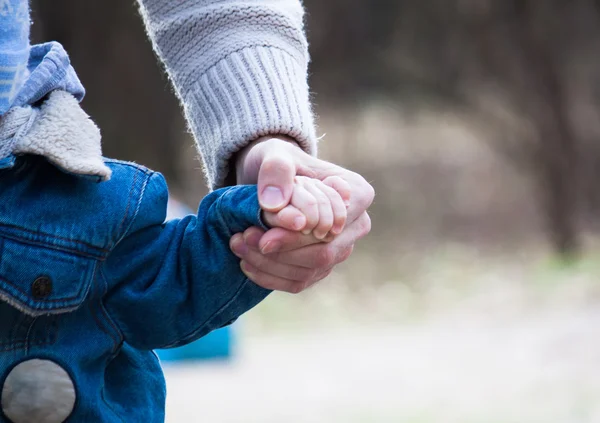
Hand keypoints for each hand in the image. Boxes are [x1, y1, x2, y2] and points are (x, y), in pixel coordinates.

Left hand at [230, 136, 373, 292]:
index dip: (297, 236)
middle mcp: (356, 225)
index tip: (262, 235)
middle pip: (322, 254)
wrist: (269, 178)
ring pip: (308, 271)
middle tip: (242, 239)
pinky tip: (245, 262)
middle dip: (280, 253)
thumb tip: (276, 203)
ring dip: (269, 265)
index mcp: (357, 194)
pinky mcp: (322, 266)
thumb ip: (276, 171)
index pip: (331, 227)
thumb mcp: (274, 154)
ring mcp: (341, 249)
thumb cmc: (278, 161)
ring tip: (239, 246)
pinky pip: (298, 282)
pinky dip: (269, 276)